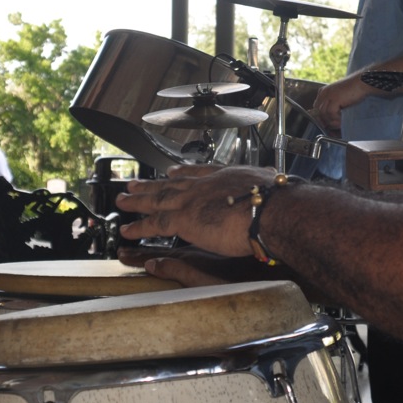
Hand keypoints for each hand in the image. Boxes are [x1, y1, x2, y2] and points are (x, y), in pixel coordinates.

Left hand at [116, 164, 276, 258]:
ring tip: (122, 200)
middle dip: (152, 184)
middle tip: (135, 183)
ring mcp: (192, 201)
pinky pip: (155, 224)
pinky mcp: (184, 219)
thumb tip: (278, 179)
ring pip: (158, 199)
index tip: (172, 171)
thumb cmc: (279, 201)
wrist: (272, 209)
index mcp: (226, 177)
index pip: (198, 173)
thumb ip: (269, 183)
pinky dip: (139, 227)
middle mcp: (205, 186)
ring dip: (138, 201)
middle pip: (172, 184)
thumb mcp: (273, 184)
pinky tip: (126, 230)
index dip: (183, 172)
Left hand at [310, 74, 369, 131]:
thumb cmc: (355, 89)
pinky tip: (342, 120)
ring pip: (324, 114)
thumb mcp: (340, 96)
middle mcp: (324, 92)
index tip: (328, 124)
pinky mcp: (335, 99)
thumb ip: (333, 104)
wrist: (363, 81)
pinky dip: (336, 119)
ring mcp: (329, 95)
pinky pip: (331, 114)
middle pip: (318, 111)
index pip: (316, 107)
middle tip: (333, 126)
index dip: (321, 117)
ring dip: (331, 122)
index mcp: (324, 91)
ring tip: (339, 124)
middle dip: (325, 121)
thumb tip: (330, 118)